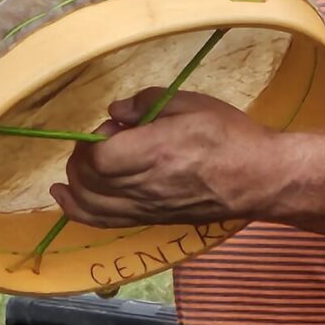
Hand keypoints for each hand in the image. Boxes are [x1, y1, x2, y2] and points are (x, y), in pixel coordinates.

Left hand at [51, 89, 273, 227]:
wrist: (258, 178)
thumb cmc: (228, 136)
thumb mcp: (190, 103)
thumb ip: (146, 103)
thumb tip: (113, 112)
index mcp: (154, 152)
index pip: (98, 156)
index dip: (90, 140)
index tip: (108, 127)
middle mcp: (144, 186)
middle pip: (88, 180)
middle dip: (81, 158)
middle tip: (98, 140)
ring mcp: (145, 208)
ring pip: (90, 205)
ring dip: (74, 184)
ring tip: (73, 168)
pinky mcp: (150, 221)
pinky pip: (104, 222)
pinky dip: (78, 211)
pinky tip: (66, 197)